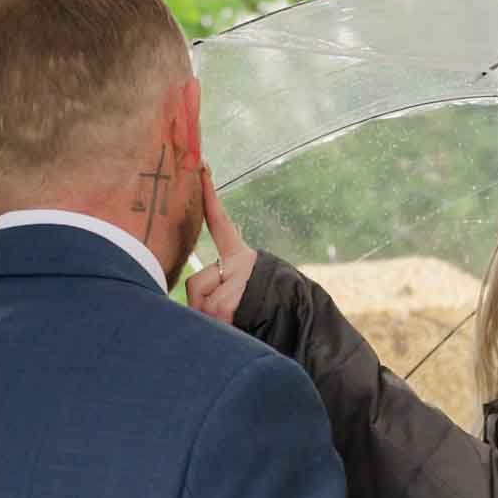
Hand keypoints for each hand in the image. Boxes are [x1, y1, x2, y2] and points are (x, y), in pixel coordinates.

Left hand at [185, 166, 258, 325]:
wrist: (305, 325)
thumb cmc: (269, 315)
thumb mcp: (241, 296)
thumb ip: (217, 291)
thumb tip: (193, 305)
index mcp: (241, 257)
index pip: (221, 224)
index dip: (209, 198)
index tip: (202, 169)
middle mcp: (241, 262)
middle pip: (196, 283)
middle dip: (200, 306)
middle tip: (225, 319)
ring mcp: (239, 278)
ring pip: (200, 302)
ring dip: (210, 320)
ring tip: (236, 325)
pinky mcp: (234, 297)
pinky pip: (212, 314)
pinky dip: (220, 328)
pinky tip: (240, 327)